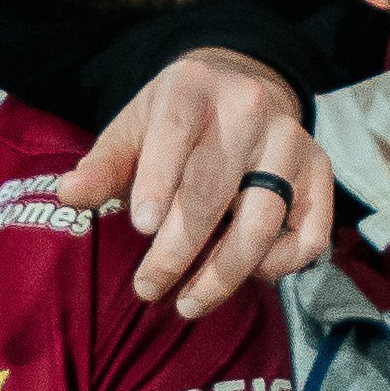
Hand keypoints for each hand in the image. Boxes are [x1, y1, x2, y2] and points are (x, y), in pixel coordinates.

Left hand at [57, 53, 331, 317]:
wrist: (242, 90)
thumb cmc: (174, 122)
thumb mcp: (133, 128)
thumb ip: (103, 165)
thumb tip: (68, 195)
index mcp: (192, 87)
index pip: (176, 133)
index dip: (158, 180)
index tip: (140, 227)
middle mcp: (249, 109)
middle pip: (213, 190)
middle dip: (178, 249)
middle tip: (148, 288)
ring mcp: (291, 140)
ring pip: (262, 219)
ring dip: (224, 272)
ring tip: (188, 303)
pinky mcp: (321, 171)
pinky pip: (310, 233)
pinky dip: (280, 265)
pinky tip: (248, 276)